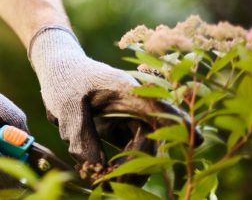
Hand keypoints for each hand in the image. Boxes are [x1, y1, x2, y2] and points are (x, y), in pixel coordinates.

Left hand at [29, 27, 182, 175]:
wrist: (56, 67)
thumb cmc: (63, 78)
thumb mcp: (65, 104)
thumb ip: (80, 134)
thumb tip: (96, 168)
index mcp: (128, 91)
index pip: (160, 109)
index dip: (179, 125)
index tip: (195, 140)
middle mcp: (136, 105)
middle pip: (151, 139)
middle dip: (138, 166)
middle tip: (113, 184)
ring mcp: (130, 117)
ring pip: (141, 149)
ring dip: (128, 169)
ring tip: (104, 182)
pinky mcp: (120, 127)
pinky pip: (128, 151)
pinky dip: (118, 166)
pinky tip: (102, 176)